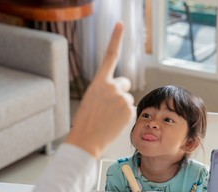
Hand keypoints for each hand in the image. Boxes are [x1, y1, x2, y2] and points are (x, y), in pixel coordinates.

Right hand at [66, 22, 134, 157]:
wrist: (86, 139)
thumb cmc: (86, 121)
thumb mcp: (92, 99)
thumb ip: (105, 90)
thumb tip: (121, 91)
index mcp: (98, 82)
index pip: (109, 56)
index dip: (115, 39)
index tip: (120, 24)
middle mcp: (112, 86)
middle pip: (124, 83)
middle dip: (120, 91)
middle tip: (109, 106)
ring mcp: (122, 98)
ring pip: (127, 98)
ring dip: (121, 106)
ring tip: (109, 117)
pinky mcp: (129, 109)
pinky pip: (131, 109)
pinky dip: (125, 115)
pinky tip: (114, 122)